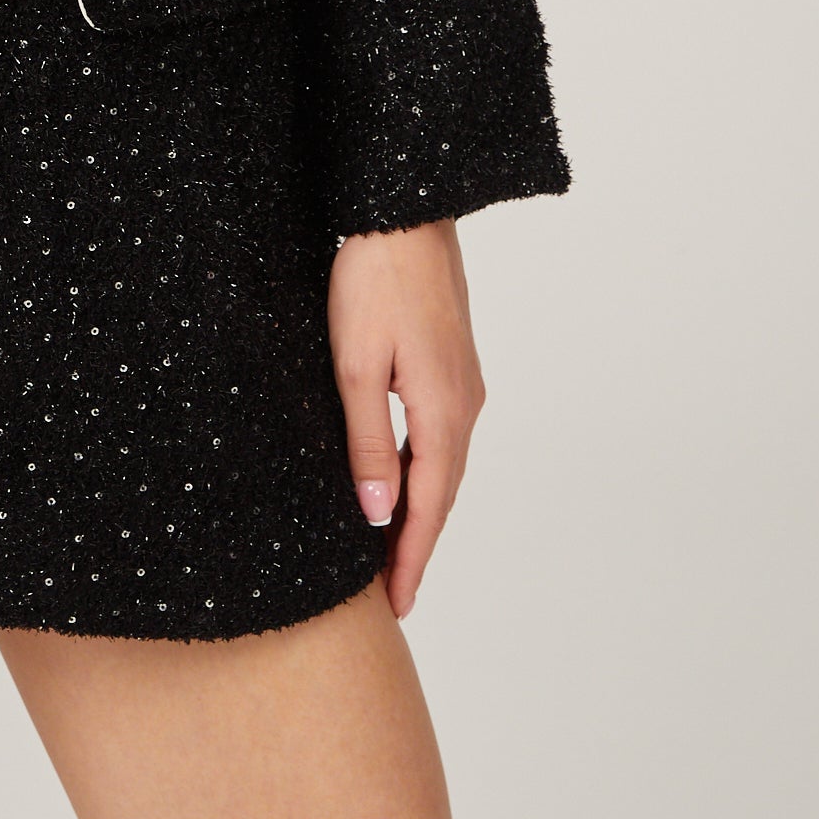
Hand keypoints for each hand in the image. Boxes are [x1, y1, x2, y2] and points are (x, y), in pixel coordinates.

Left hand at [327, 218, 484, 618]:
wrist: (404, 212)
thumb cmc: (372, 280)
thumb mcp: (353, 367)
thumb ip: (365, 444)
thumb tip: (376, 514)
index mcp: (443, 413)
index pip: (429, 508)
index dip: (412, 559)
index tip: (397, 606)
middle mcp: (465, 405)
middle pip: (443, 494)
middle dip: (417, 545)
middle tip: (392, 594)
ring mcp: (463, 383)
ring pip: (443, 465)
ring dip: (421, 509)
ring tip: (391, 549)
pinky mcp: (452, 364)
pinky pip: (441, 436)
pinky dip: (423, 471)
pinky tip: (401, 478)